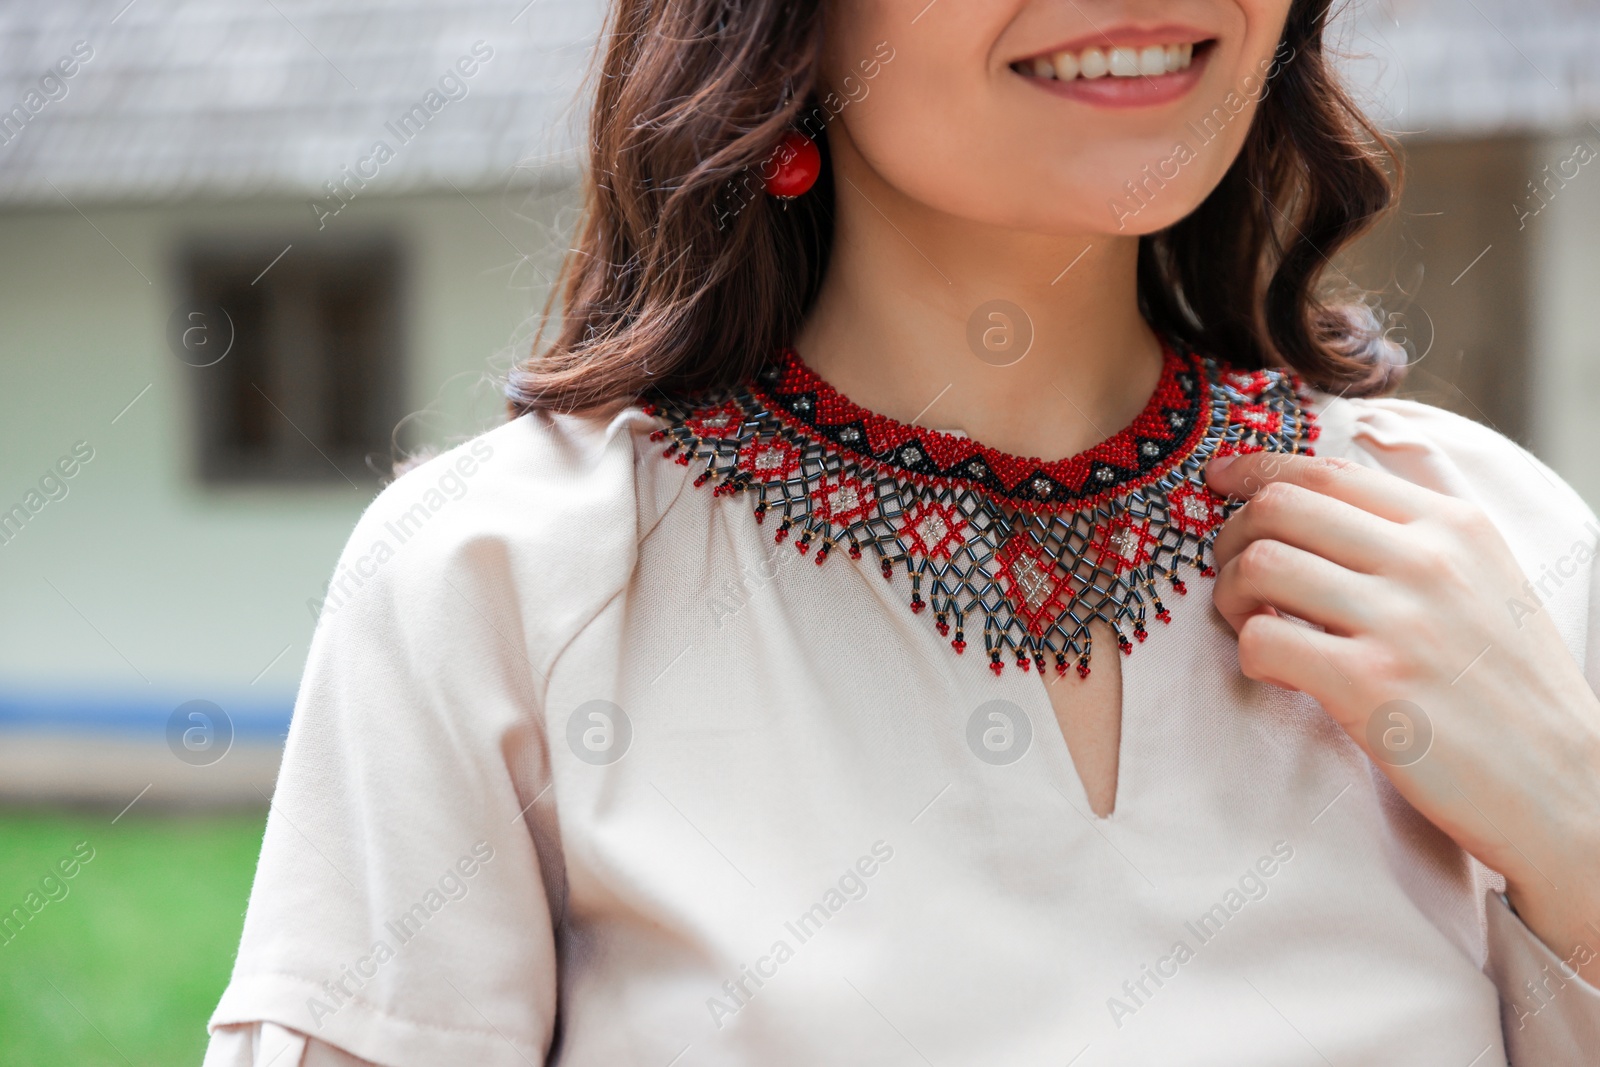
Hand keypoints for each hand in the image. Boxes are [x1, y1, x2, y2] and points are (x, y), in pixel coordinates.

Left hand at [1205, 450, 1599, 981]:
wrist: (1568, 788)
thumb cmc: (1512, 691)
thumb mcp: (1485, 583)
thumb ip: (1412, 539)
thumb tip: (1316, 504)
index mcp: (1454, 525)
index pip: (1325, 470)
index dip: (1255, 469)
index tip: (1221, 481)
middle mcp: (1426, 559)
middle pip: (1278, 506)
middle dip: (1232, 536)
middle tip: (1233, 574)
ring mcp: (1398, 621)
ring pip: (1259, 564)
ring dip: (1231, 594)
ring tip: (1252, 623)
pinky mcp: (1369, 684)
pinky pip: (1262, 640)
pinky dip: (1249, 654)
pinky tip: (1276, 672)